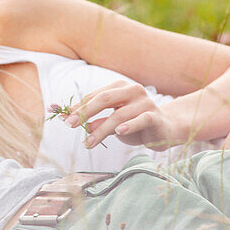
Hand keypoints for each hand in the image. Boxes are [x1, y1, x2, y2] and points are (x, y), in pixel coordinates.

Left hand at [64, 80, 183, 149]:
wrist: (165, 129)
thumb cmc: (135, 124)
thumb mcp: (112, 123)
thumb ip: (96, 122)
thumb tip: (73, 123)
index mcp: (120, 87)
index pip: (95, 95)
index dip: (78, 107)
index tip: (64, 118)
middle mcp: (132, 90)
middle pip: (104, 99)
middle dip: (85, 112)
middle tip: (70, 125)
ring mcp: (145, 102)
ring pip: (118, 115)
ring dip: (100, 130)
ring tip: (87, 143)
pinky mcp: (155, 116)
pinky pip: (141, 119)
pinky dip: (129, 125)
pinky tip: (119, 132)